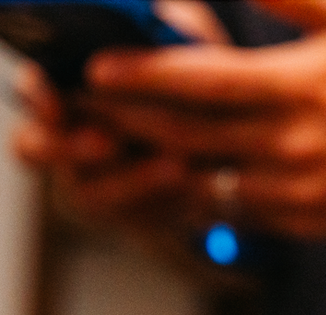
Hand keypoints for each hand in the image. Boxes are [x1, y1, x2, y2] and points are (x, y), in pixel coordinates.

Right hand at [9, 2, 231, 233]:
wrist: (231, 124)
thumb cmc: (187, 69)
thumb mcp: (171, 39)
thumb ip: (150, 32)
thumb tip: (150, 19)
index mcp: (62, 87)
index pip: (31, 92)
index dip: (38, 96)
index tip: (55, 96)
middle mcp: (65, 137)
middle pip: (37, 150)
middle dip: (67, 148)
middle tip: (106, 142)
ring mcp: (96, 181)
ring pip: (90, 194)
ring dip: (131, 183)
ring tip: (176, 167)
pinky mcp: (137, 215)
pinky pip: (143, 220)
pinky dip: (170, 207)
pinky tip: (201, 190)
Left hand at [68, 0, 325, 239]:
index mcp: (299, 87)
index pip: (195, 82)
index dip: (137, 76)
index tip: (98, 70)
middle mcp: (295, 145)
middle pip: (185, 137)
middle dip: (132, 122)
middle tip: (97, 108)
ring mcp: (303, 191)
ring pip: (207, 181)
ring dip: (165, 163)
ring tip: (135, 142)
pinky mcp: (313, 222)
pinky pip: (242, 211)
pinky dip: (210, 192)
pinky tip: (192, 172)